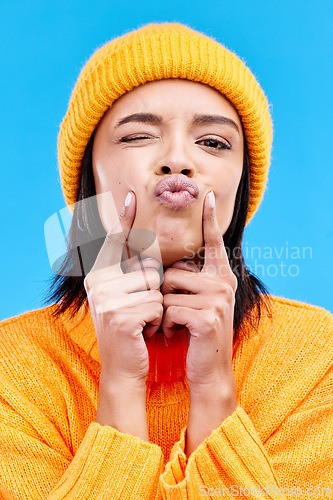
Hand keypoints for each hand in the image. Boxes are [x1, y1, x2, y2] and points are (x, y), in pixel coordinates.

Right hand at [84, 191, 163, 387]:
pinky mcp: (122, 316)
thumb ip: (130, 273)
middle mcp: (98, 283)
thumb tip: (147, 247)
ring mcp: (108, 300)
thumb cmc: (129, 328)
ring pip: (155, 288)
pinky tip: (145, 333)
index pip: (114, 242)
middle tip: (140, 310)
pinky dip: (158, 322)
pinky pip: (157, 306)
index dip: (124, 219)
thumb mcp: (125, 297)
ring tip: (142, 322)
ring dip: (156, 308)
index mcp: (98, 275)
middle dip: (154, 290)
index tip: (131, 195)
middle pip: (147, 268)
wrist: (122, 367)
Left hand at [161, 191, 236, 394]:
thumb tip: (172, 262)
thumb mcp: (197, 302)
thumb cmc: (197, 333)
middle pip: (173, 272)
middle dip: (163, 295)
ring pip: (167, 291)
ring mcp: (217, 299)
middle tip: (172, 314)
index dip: (210, 220)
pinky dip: (165, 325)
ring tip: (175, 326)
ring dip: (163, 312)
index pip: (214, 243)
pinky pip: (169, 309)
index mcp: (221, 277)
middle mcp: (223, 283)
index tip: (209, 195)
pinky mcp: (207, 316)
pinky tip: (176, 335)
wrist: (209, 369)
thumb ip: (191, 280)